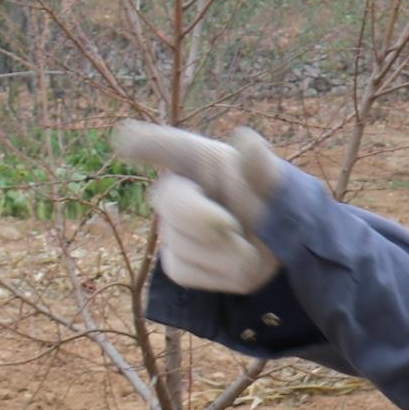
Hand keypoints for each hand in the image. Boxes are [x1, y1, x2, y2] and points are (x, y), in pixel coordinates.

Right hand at [114, 123, 289, 295]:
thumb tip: (247, 141)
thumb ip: (262, 167)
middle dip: (200, 215)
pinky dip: (217, 271)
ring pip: (182, 241)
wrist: (284, 246)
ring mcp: (172, 229)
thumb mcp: (275, 184)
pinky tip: (235, 262)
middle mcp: (179, 190)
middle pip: (170, 198)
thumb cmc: (272, 203)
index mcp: (202, 161)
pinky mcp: (176, 264)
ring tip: (248, 244)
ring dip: (223, 250)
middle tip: (233, 225)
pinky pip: (185, 269)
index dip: (147, 143)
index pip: (169, 147)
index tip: (124, 138)